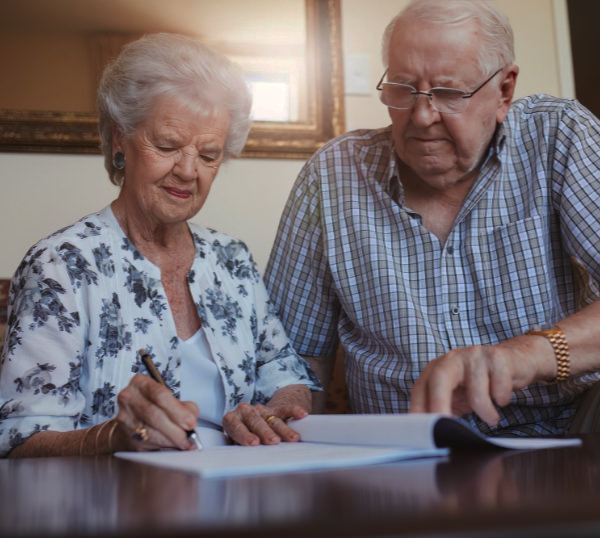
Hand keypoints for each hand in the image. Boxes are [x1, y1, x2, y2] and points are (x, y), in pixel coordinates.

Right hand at [114, 374, 198, 450]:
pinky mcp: (125, 435)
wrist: (132, 420)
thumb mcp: (170, 400)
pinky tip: (172, 446)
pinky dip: (162, 446)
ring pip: (150, 432)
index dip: (178, 411)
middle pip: (155, 415)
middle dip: (176, 429)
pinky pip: (145, 443)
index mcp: (141, 383)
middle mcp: (129, 397)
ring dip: (170, 440)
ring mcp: (125, 417)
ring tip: (183, 443)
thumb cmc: (154, 406)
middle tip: (189, 437)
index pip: (160, 395)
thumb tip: (191, 420)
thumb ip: (184, 407)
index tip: (191, 422)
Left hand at [222, 384, 310, 445]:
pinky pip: (286, 409)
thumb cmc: (242, 434)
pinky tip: (302, 414)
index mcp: (232, 420)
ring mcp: (262, 410)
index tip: (254, 443)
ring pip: (273, 419)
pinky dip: (294, 411)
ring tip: (293, 439)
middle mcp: (246, 412)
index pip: (236, 426)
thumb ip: (237, 446)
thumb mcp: (235, 440)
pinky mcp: (276, 408)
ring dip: (283, 429)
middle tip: (272, 441)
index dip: (244, 434)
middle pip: (256, 421)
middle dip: (265, 432)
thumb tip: (242, 459)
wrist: (253, 415)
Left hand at [409, 335, 552, 424]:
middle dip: (439, 404)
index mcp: (438, 367)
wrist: (517, 360)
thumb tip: (432, 435)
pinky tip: (502, 397)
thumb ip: (444, 409)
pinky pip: (499, 387)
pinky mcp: (497, 357)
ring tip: (491, 418)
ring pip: (475, 390)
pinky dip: (502, 399)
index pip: (421, 387)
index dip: (418, 407)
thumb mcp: (459, 395)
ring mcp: (474, 355)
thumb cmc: (482, 382)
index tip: (419, 429)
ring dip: (484, 411)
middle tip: (444, 429)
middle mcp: (453, 358)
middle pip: (439, 378)